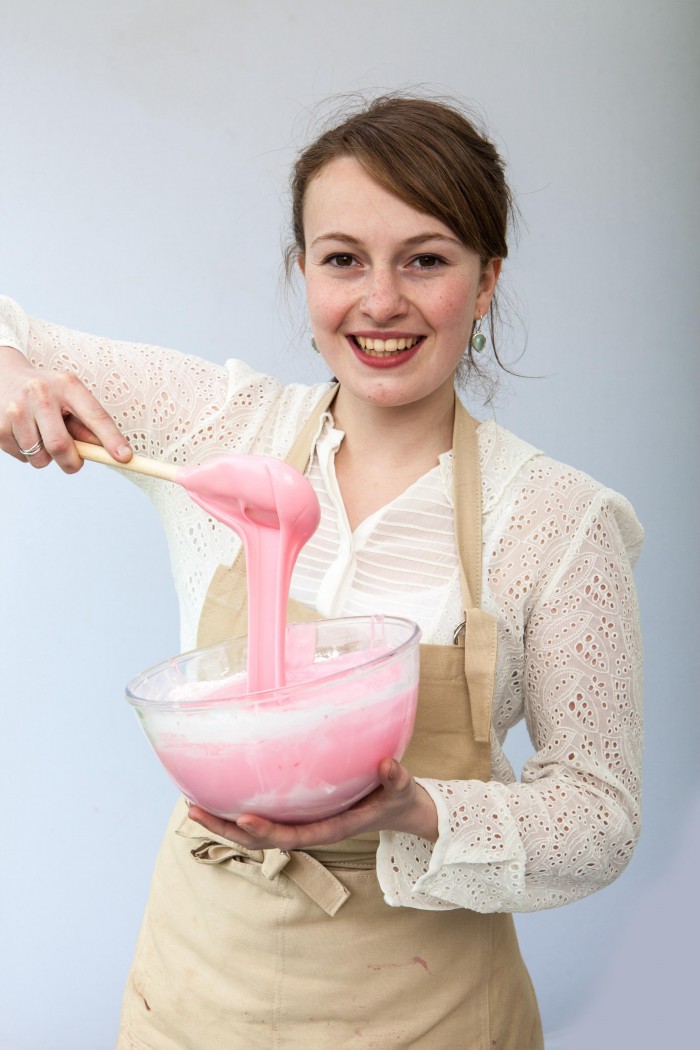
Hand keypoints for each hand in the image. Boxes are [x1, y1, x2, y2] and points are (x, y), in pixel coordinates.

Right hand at [0, 345, 131, 471]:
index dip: (111, 439)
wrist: (5, 377)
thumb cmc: (47, 393)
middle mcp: (40, 394)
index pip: (94, 415)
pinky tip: (25, 434)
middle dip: (72, 462)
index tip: (124, 457)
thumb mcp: (71, 398)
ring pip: (40, 457)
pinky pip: (22, 457)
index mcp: (67, 385)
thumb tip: (108, 452)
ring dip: (46, 458)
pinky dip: (27, 454)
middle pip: (60, 445)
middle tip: (74, 463)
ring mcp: (16, 409)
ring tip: (42, 436)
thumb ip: (88, 425)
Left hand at [189, 757, 438, 850]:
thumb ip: (396, 779)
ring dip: (225, 821)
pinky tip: (220, 793)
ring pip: (258, 830)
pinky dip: (240, 809)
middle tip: (194, 809)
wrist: (401, 810)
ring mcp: (304, 822)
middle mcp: (312, 828)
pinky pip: (267, 814)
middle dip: (227, 828)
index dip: (267, 830)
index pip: (293, 836)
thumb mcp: (402, 789)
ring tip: (192, 804)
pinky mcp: (301, 812)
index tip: (242, 817)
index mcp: (332, 829)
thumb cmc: (399, 799)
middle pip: (262, 838)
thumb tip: (387, 764)